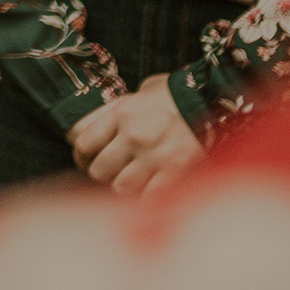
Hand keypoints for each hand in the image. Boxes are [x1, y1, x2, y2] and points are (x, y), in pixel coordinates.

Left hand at [69, 72, 205, 196]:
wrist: (208, 98)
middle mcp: (133, 136)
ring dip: (122, 186)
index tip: (85, 160)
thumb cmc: (171, 92)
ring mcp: (155, 155)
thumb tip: (106, 124)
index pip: (84, 144)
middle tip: (106, 173)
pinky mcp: (176, 170)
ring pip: (122, 186)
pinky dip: (147, 196)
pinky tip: (148, 190)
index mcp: (120, 115)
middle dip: (100, 174)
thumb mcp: (138, 94)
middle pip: (100, 170)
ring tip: (127, 182)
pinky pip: (151, 195)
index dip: (81, 156)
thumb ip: (120, 111)